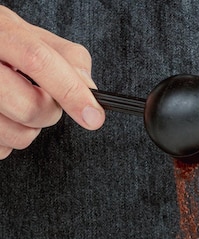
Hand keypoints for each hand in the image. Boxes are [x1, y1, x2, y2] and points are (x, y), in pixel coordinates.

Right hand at [0, 6, 104, 158]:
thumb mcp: (26, 34)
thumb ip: (64, 55)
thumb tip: (89, 87)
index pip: (38, 61)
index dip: (71, 91)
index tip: (94, 116)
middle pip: (31, 107)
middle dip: (50, 113)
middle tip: (43, 99)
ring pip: (19, 136)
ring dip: (30, 129)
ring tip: (16, 104)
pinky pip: (2, 149)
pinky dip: (9, 138)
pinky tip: (2, 116)